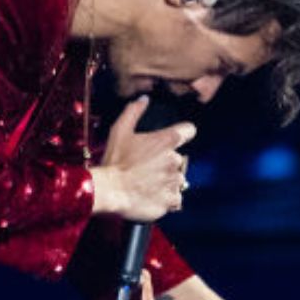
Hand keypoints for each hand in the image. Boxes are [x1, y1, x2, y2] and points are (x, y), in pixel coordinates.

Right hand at [94, 97, 195, 223]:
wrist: (110, 191)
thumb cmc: (114, 161)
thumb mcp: (119, 131)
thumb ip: (134, 112)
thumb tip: (144, 99)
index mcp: (166, 140)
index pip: (188, 131)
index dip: (183, 133)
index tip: (174, 139)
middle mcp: (175, 160)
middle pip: (178, 159)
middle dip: (166, 163)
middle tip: (147, 168)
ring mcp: (175, 181)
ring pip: (177, 179)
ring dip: (167, 181)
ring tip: (147, 183)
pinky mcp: (173, 199)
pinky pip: (176, 198)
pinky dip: (167, 198)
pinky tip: (152, 195)